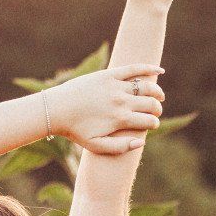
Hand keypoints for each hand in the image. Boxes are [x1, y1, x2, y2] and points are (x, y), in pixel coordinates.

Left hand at [43, 63, 165, 154]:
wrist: (56, 109)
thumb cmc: (75, 130)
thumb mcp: (96, 146)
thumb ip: (120, 147)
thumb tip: (141, 142)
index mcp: (120, 119)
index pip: (148, 120)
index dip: (154, 123)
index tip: (152, 124)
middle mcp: (121, 102)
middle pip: (150, 103)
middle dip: (157, 109)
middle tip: (155, 112)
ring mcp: (115, 86)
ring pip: (146, 86)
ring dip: (157, 92)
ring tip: (158, 96)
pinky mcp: (109, 75)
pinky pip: (134, 69)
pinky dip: (149, 68)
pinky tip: (159, 71)